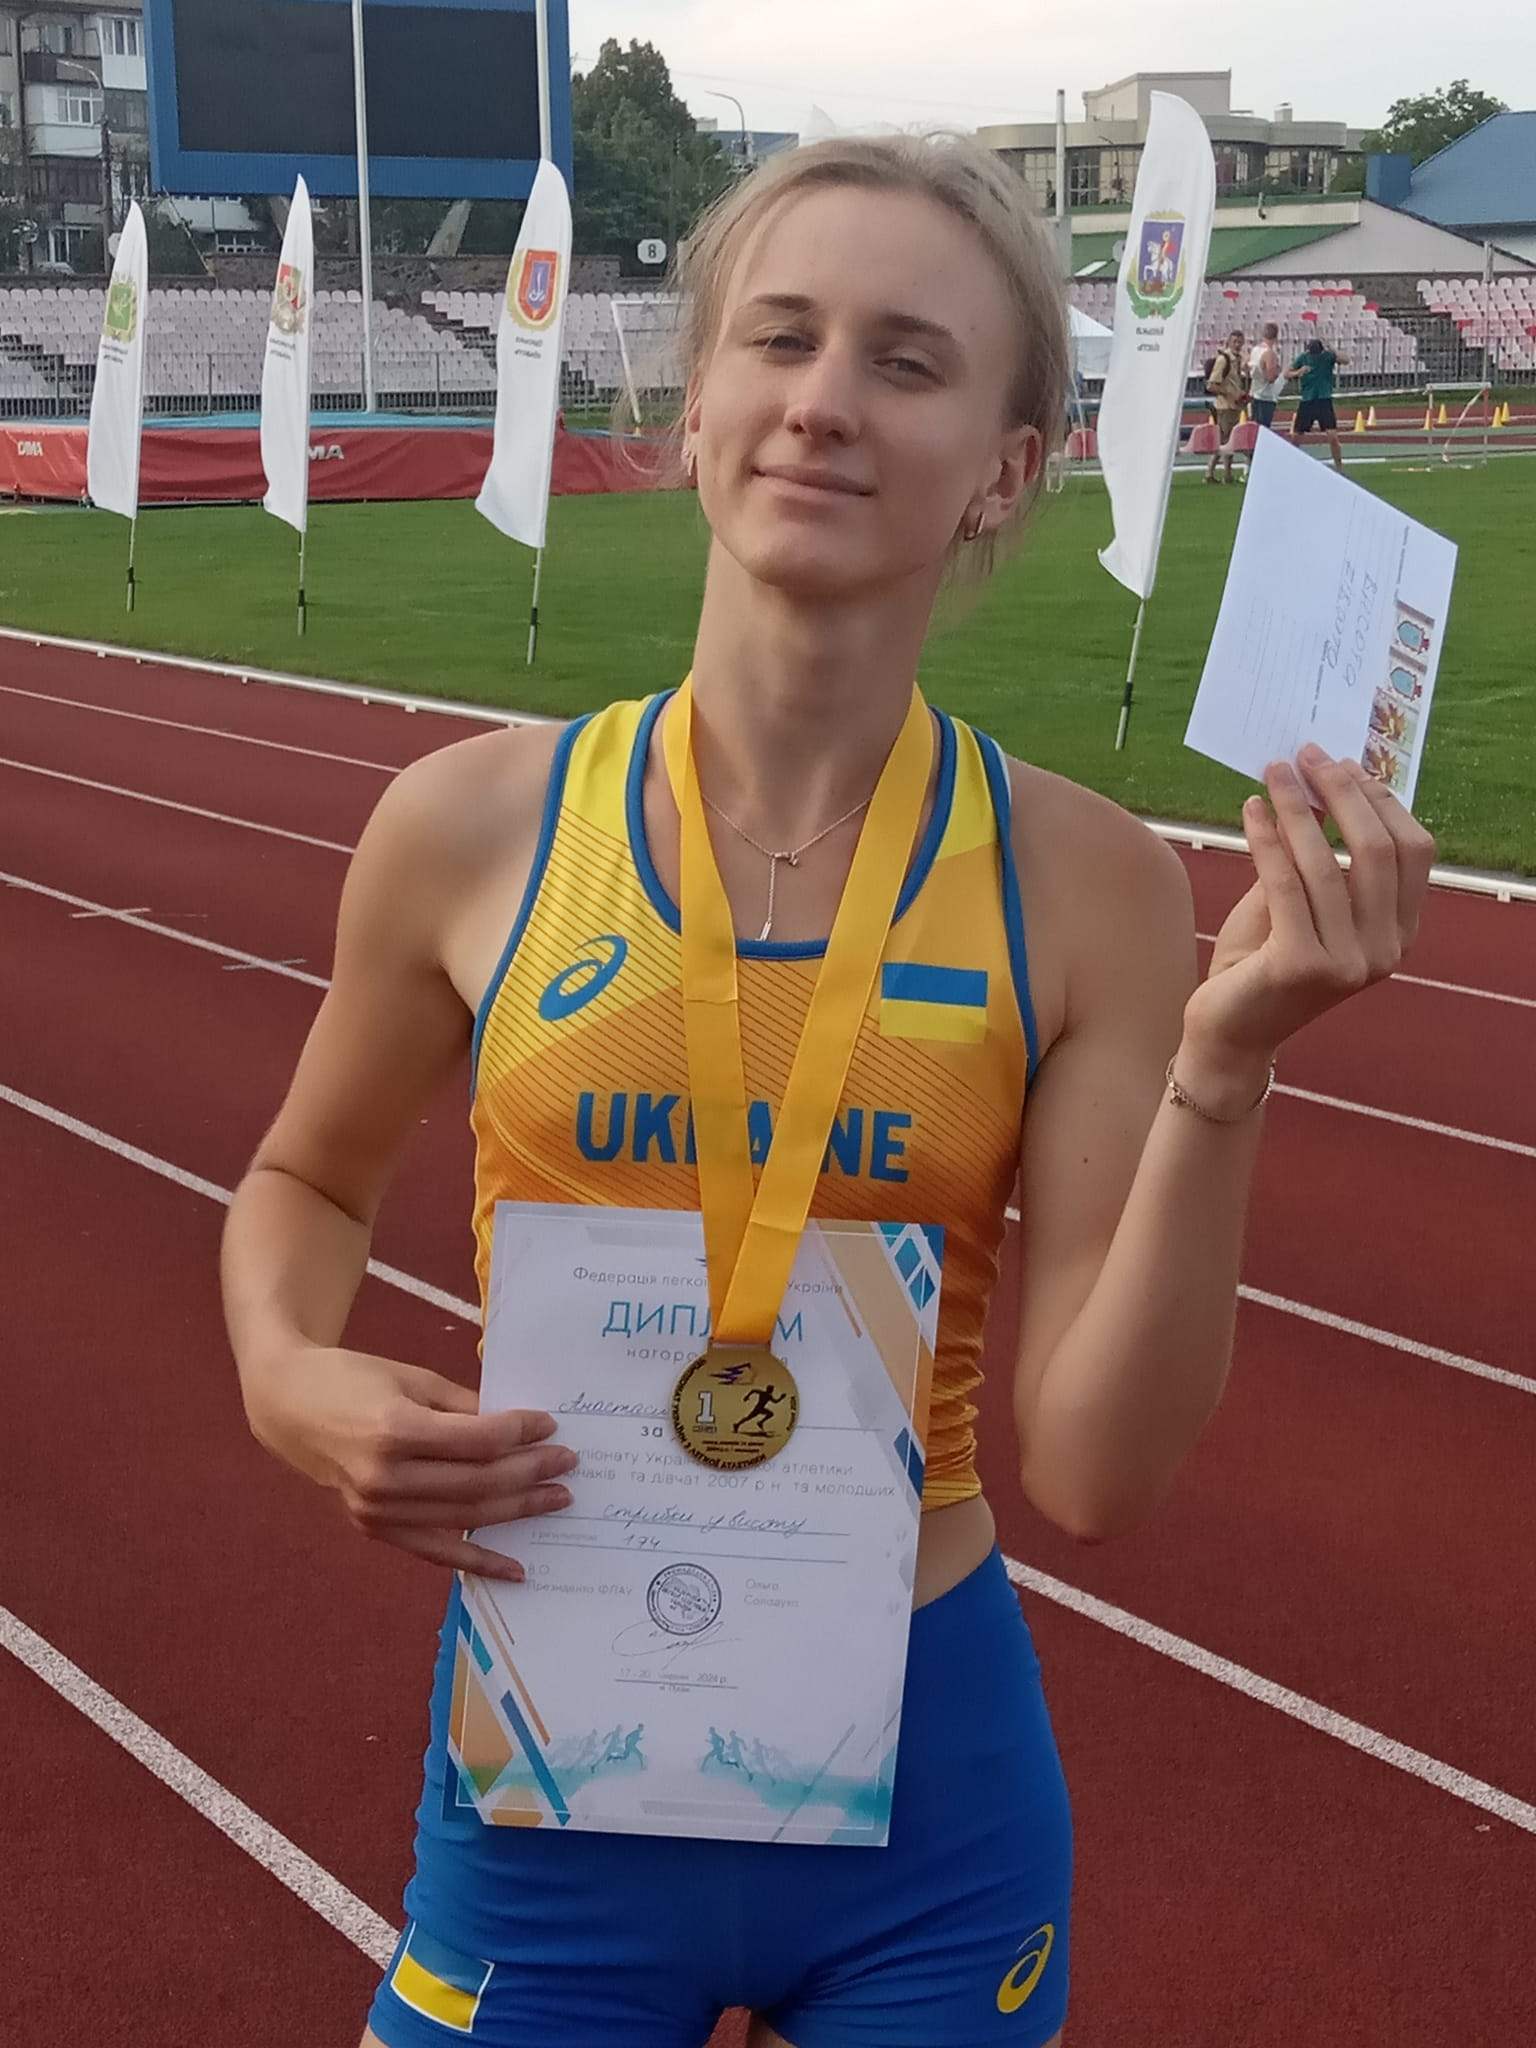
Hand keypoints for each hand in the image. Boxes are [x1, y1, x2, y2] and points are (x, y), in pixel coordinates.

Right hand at [243, 1345, 577, 1580]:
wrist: (288, 1406)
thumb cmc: (352, 1379)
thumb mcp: (411, 1379)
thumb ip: (464, 1406)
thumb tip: (518, 1427)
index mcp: (394, 1428)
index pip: (477, 1441)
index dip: (520, 1433)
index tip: (550, 1425)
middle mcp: (384, 1476)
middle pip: (477, 1483)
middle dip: (530, 1473)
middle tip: (568, 1463)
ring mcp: (376, 1509)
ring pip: (464, 1517)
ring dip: (517, 1511)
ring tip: (557, 1499)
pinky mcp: (373, 1528)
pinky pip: (435, 1551)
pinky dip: (478, 1561)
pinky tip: (517, 1567)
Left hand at [1181, 745, 1435, 1065]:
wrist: (1230, 1033)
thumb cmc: (1262, 961)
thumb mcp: (1299, 902)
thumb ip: (1316, 855)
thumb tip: (1315, 782)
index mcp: (1399, 932)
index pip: (1412, 850)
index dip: (1380, 799)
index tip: (1341, 764)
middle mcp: (1386, 950)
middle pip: (1378, 848)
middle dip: (1342, 792)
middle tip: (1306, 755)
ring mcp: (1349, 963)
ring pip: (1327, 863)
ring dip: (1296, 807)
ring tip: (1272, 773)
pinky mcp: (1304, 965)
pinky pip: (1284, 883)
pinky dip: (1265, 838)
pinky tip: (1249, 810)